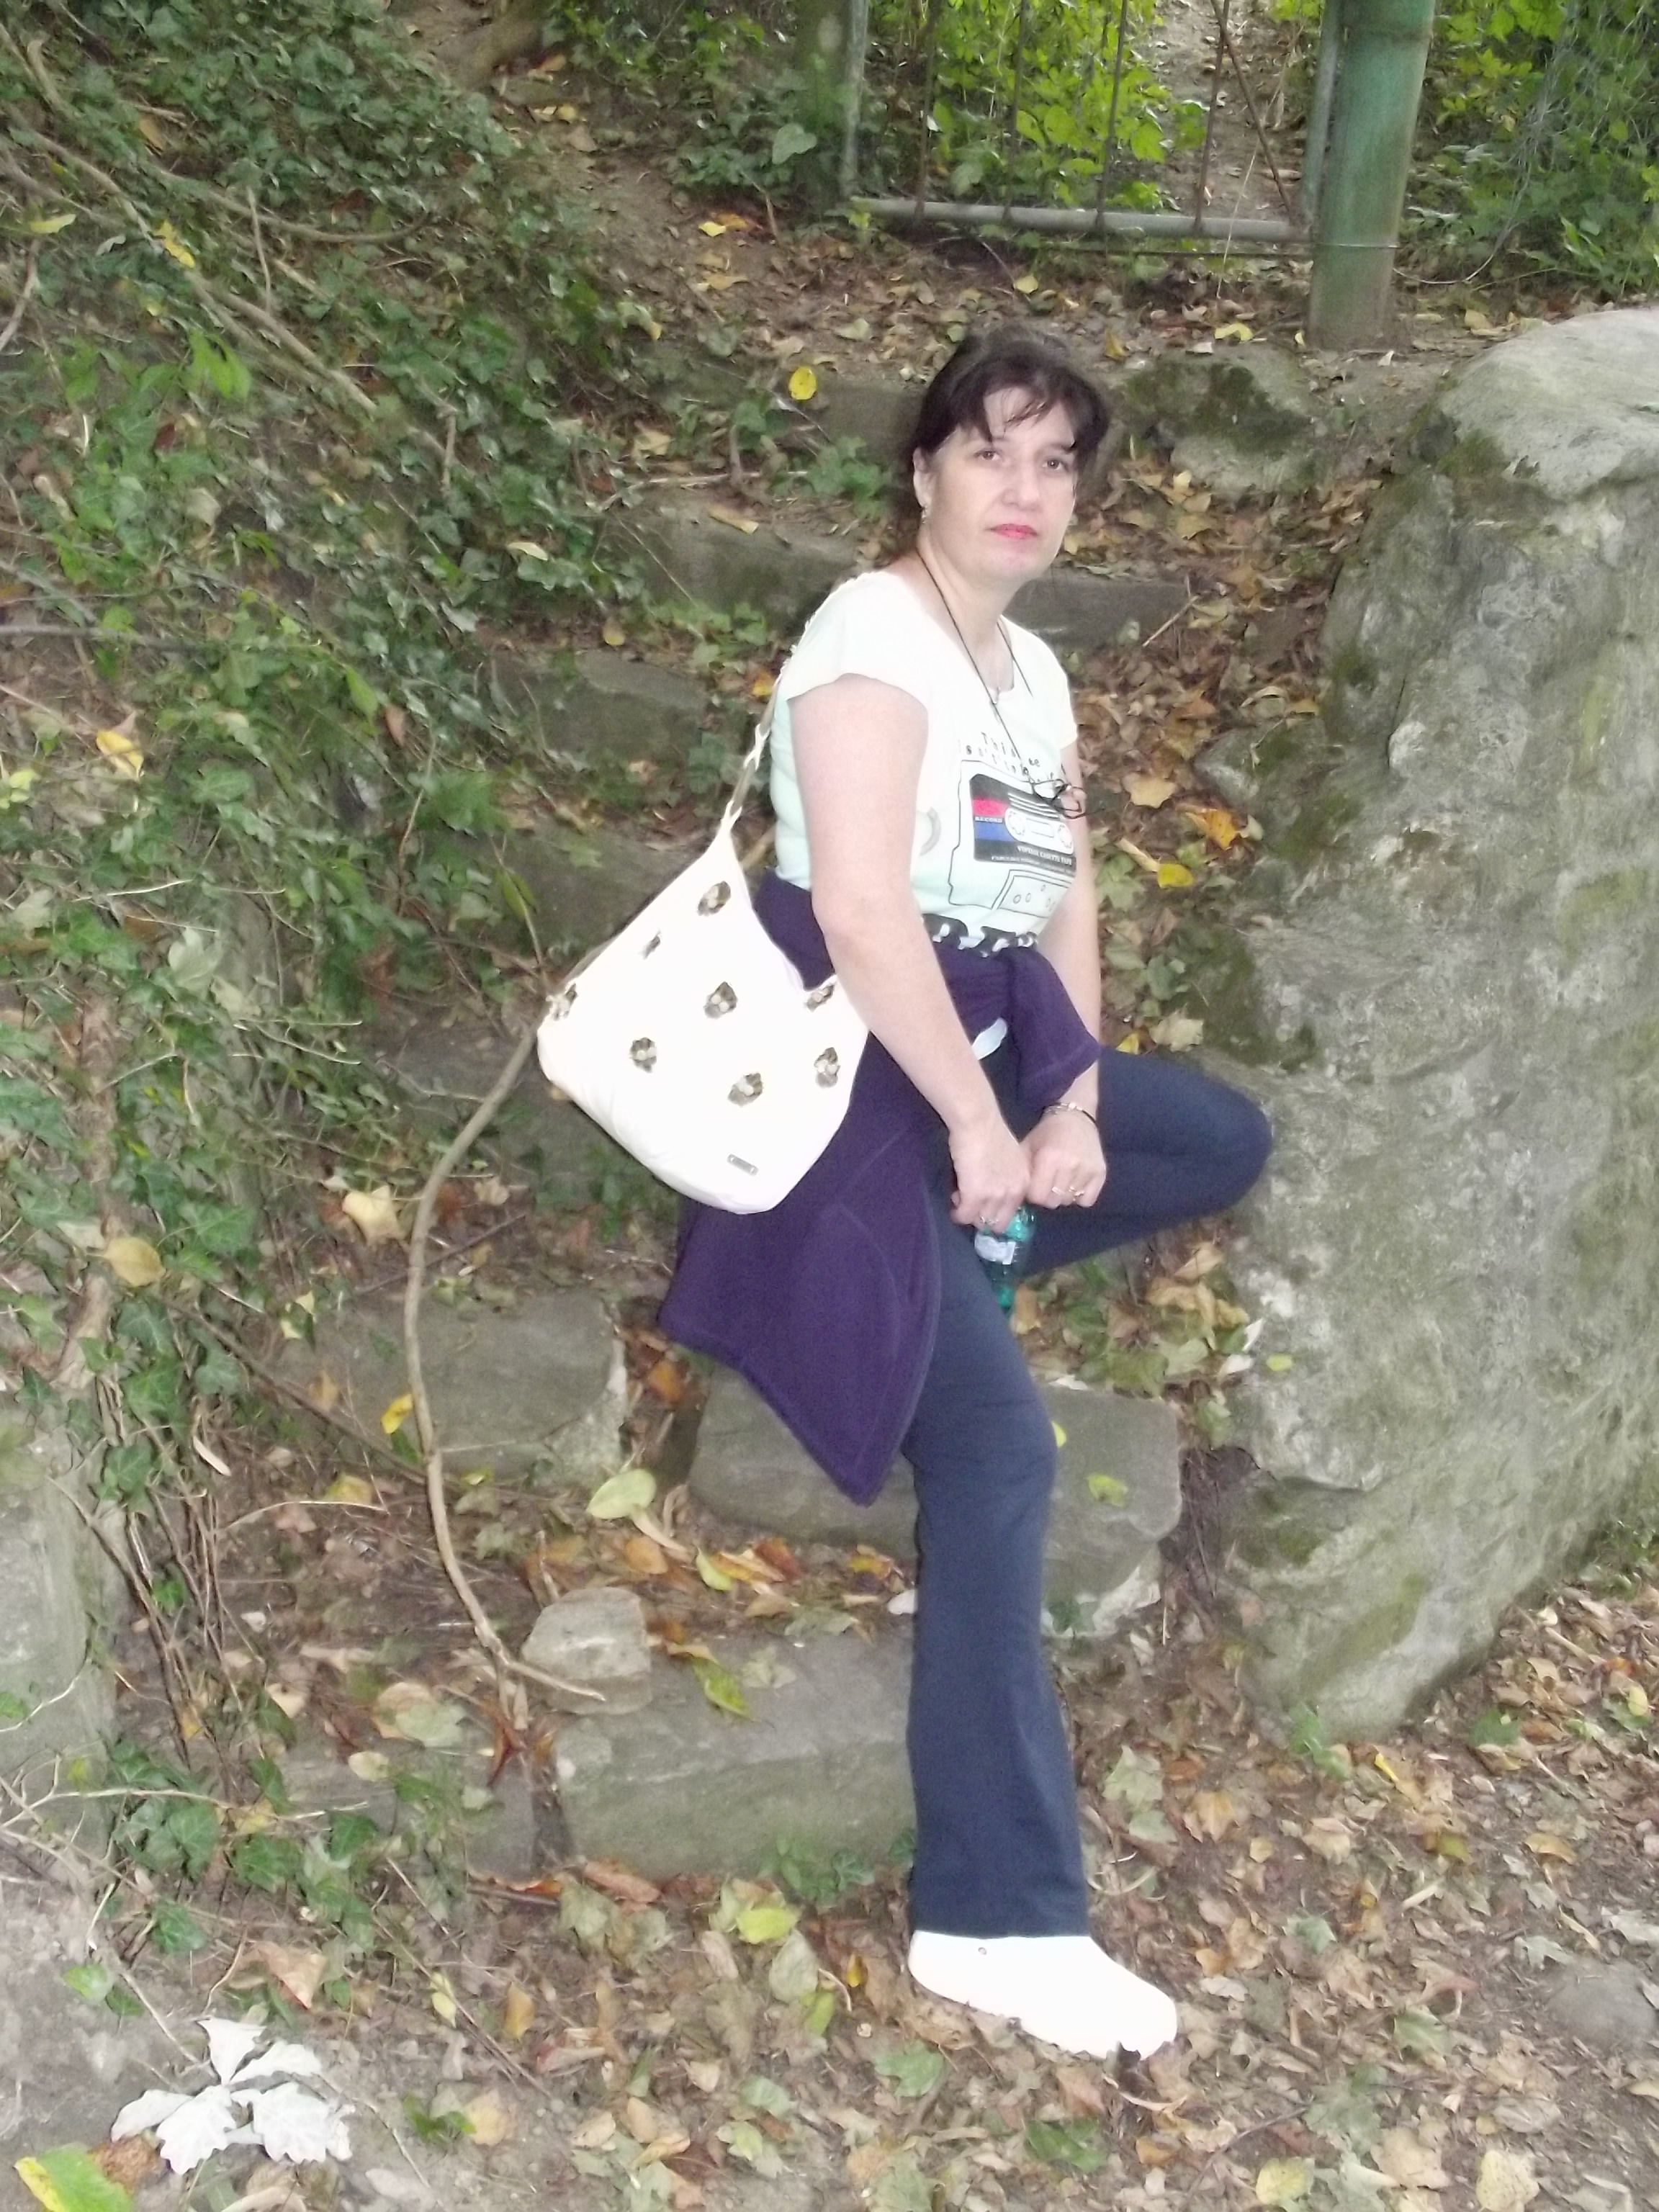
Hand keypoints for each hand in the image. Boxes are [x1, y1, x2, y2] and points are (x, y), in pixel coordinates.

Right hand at [948, 1111, 1029, 1232]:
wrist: (977, 1122)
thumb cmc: (990, 1132)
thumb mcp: (1009, 1158)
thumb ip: (1006, 1176)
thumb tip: (992, 1187)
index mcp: (1024, 1183)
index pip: (1012, 1211)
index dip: (995, 1210)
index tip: (984, 1202)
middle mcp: (1013, 1193)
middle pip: (998, 1222)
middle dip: (983, 1217)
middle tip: (970, 1204)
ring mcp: (995, 1196)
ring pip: (981, 1221)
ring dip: (969, 1214)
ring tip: (959, 1199)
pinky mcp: (974, 1196)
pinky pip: (964, 1216)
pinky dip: (957, 1214)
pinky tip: (954, 1204)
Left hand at [1023, 1107, 1105, 1210]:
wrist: (1076, 1117)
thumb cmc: (1047, 1132)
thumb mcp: (1027, 1146)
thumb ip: (1021, 1171)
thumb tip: (1016, 1195)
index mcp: (1049, 1158)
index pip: (1037, 1196)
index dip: (1033, 1193)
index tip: (1033, 1185)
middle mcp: (1070, 1165)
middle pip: (1053, 1201)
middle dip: (1047, 1195)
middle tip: (1047, 1182)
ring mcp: (1088, 1170)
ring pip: (1069, 1201)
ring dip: (1062, 1195)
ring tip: (1061, 1180)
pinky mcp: (1101, 1173)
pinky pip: (1087, 1200)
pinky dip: (1080, 1196)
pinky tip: (1074, 1183)